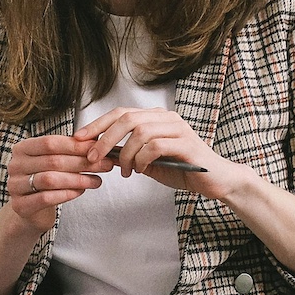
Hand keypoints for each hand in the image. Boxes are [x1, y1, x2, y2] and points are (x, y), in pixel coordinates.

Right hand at [3, 134, 103, 237]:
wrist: (32, 210)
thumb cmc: (47, 180)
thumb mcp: (56, 161)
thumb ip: (71, 149)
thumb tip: (98, 139)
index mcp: (22, 149)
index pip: (50, 142)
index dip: (75, 146)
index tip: (98, 149)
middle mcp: (15, 165)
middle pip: (52, 161)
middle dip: (82, 163)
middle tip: (105, 165)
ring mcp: (15, 186)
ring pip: (50, 179)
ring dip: (78, 180)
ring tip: (97, 180)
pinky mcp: (20, 206)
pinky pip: (46, 198)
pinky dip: (67, 194)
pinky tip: (81, 192)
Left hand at [73, 107, 250, 199]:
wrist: (216, 181)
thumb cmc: (182, 169)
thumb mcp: (149, 162)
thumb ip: (128, 154)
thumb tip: (101, 153)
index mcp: (157, 118)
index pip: (121, 113)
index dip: (97, 124)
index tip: (79, 138)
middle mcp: (167, 118)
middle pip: (127, 118)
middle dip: (104, 138)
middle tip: (92, 157)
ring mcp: (178, 129)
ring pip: (140, 131)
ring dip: (126, 153)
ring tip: (126, 171)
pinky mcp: (186, 144)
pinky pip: (155, 146)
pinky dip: (142, 159)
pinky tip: (141, 171)